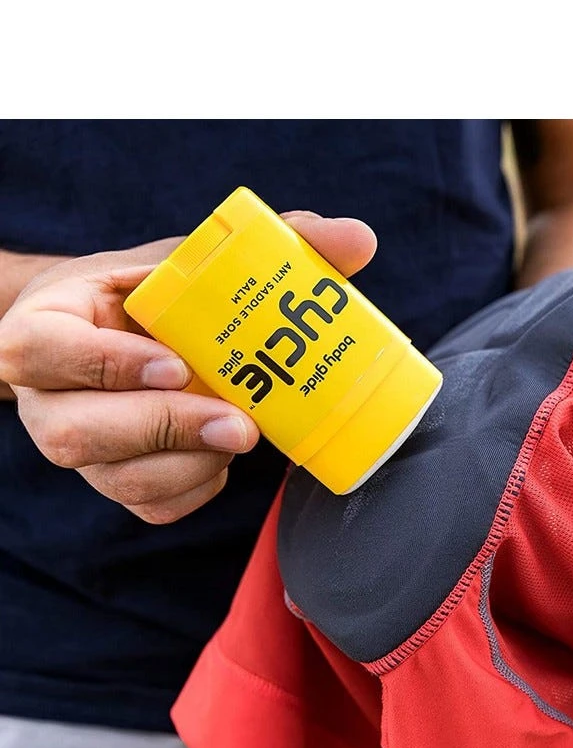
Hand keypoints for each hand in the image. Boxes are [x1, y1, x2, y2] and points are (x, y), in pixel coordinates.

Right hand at [0, 213, 376, 522]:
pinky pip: (153, 506)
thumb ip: (264, 242)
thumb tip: (357, 240)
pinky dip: (200, 486)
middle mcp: (48, 396)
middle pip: (77, 433)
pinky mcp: (116, 481)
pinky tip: (224, 456)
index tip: (178, 365)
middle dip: (168, 429)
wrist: (126, 334)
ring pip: (121, 480)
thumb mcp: (187, 258)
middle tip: (240, 424)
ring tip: (242, 434)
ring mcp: (78, 446)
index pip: (41, 351)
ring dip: (192, 464)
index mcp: (46, 326)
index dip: (106, 365)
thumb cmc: (154, 292)